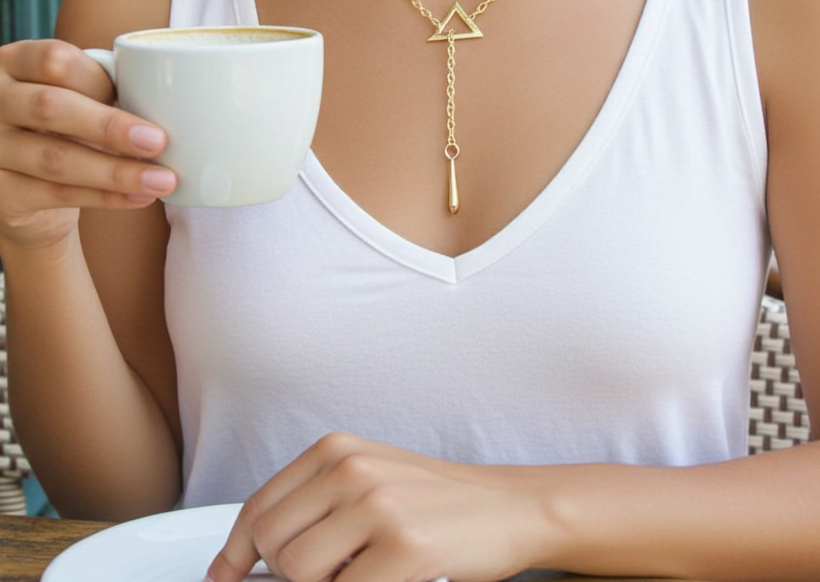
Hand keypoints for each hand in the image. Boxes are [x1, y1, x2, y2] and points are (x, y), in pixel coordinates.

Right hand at [0, 39, 176, 249]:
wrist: (23, 187)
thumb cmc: (62, 127)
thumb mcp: (73, 96)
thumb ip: (103, 89)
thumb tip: (170, 103)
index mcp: (14, 63)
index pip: (54, 61)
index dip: (98, 80)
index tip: (140, 97)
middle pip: (49, 108)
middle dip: (109, 127)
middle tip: (159, 142)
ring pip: (55, 159)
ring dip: (116, 171)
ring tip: (162, 179)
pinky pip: (56, 195)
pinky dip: (105, 197)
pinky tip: (140, 197)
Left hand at [205, 433, 549, 581]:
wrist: (509, 505)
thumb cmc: (438, 501)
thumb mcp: (370, 480)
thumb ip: (317, 504)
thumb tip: (255, 555)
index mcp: (337, 450)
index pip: (259, 508)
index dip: (234, 554)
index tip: (225, 579)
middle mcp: (351, 470)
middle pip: (272, 546)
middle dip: (288, 576)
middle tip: (330, 575)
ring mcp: (377, 506)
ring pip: (298, 573)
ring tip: (360, 573)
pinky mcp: (404, 547)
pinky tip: (383, 579)